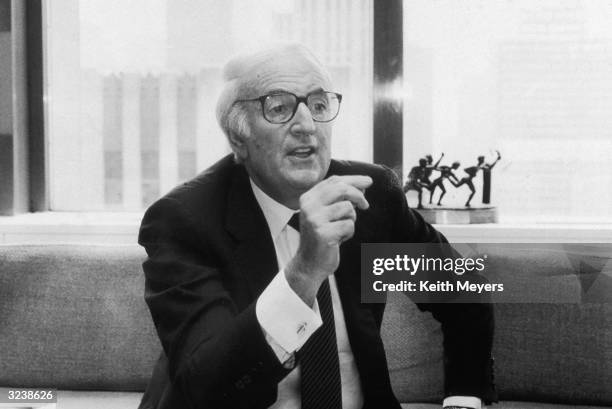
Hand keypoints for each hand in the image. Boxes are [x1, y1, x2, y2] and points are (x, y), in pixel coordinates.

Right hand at [285, 175, 371, 304]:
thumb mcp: (327, 214)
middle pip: (341, 189)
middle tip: (366, 205)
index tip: (368, 181)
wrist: (309, 264)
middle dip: (358, 195)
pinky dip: (349, 233)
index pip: (333, 181)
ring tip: (342, 229)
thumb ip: (340, 199)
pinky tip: (339, 239)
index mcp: (308, 198)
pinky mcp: (323, 233)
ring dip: (351, 219)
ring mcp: (314, 219)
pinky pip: (349, 225)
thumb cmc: (322, 237)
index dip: (353, 179)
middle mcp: (309, 206)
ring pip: (348, 208)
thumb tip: (361, 187)